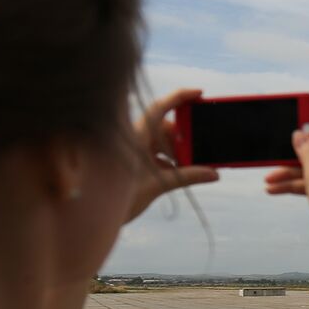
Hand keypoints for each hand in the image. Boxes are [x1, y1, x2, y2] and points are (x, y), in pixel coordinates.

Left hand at [123, 88, 219, 223]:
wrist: (94, 214)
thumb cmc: (118, 198)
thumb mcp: (157, 185)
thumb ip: (187, 177)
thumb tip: (214, 173)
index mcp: (136, 136)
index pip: (159, 107)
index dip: (180, 96)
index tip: (200, 93)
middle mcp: (136, 138)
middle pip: (167, 127)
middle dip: (185, 137)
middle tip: (200, 147)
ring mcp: (135, 150)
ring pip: (163, 142)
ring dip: (178, 152)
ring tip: (192, 165)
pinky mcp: (136, 161)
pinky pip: (158, 154)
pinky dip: (171, 161)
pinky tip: (181, 173)